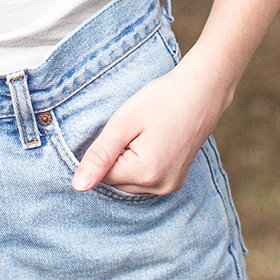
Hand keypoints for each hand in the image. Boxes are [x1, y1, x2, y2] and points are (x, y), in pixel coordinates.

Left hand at [70, 57, 229, 195]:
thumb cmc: (161, 100)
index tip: (121, 131)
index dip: (105, 151)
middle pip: (116, 182)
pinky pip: (145, 181)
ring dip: (128, 163)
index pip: (102, 176)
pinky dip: (141, 166)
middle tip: (134, 131)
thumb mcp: (123, 123)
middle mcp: (160, 187)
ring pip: (129, 183)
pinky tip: (152, 143)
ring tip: (145, 136)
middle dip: (116, 159)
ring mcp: (170, 187)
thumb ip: (99, 156)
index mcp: (145, 173)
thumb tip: (78, 187)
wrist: (201, 92)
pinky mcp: (176, 182)